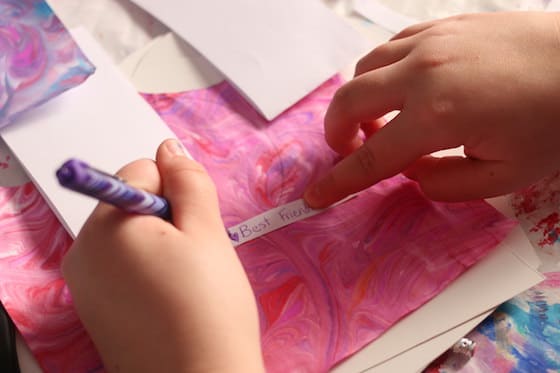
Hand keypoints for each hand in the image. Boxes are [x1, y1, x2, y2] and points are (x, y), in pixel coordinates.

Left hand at [62, 139, 263, 372]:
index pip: (140, 173)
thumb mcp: (207, 233)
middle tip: (194, 259)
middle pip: (131, 205)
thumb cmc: (209, 310)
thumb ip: (188, 181)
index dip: (177, 194)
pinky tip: (170, 300)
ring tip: (184, 283)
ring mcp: (84, 286)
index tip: (194, 229)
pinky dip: (147, 273)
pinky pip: (122, 268)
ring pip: (130, 237)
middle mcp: (82, 254)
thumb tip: (169, 148)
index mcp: (105, 228)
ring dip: (160, 247)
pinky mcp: (94, 310)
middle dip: (167, 220)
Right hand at [304, 12, 559, 207]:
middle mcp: (422, 73)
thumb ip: (446, 184)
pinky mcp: (443, 25)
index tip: (314, 196)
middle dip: (336, 132)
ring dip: (358, 99)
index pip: (371, 158)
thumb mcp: (505, 176)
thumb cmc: (555, 121)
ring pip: (364, 68)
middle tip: (348, 150)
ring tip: (380, 119)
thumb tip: (414, 173)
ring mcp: (431, 42)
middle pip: (350, 101)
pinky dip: (381, 71)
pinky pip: (390, 46)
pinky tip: (401, 86)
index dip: (338, 181)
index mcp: (437, 117)